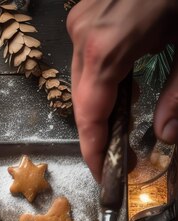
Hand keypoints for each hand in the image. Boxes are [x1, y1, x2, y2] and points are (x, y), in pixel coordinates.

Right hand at [67, 0, 177, 179]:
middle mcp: (84, 34)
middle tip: (117, 158)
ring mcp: (83, 19)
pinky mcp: (88, 10)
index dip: (94, 150)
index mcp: (107, 46)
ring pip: (82, 78)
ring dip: (100, 104)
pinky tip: (123, 87)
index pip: (90, 114)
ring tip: (121, 126)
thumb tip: (167, 135)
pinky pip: (87, 56)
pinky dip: (102, 78)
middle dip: (98, 131)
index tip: (102, 175)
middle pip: (82, 98)